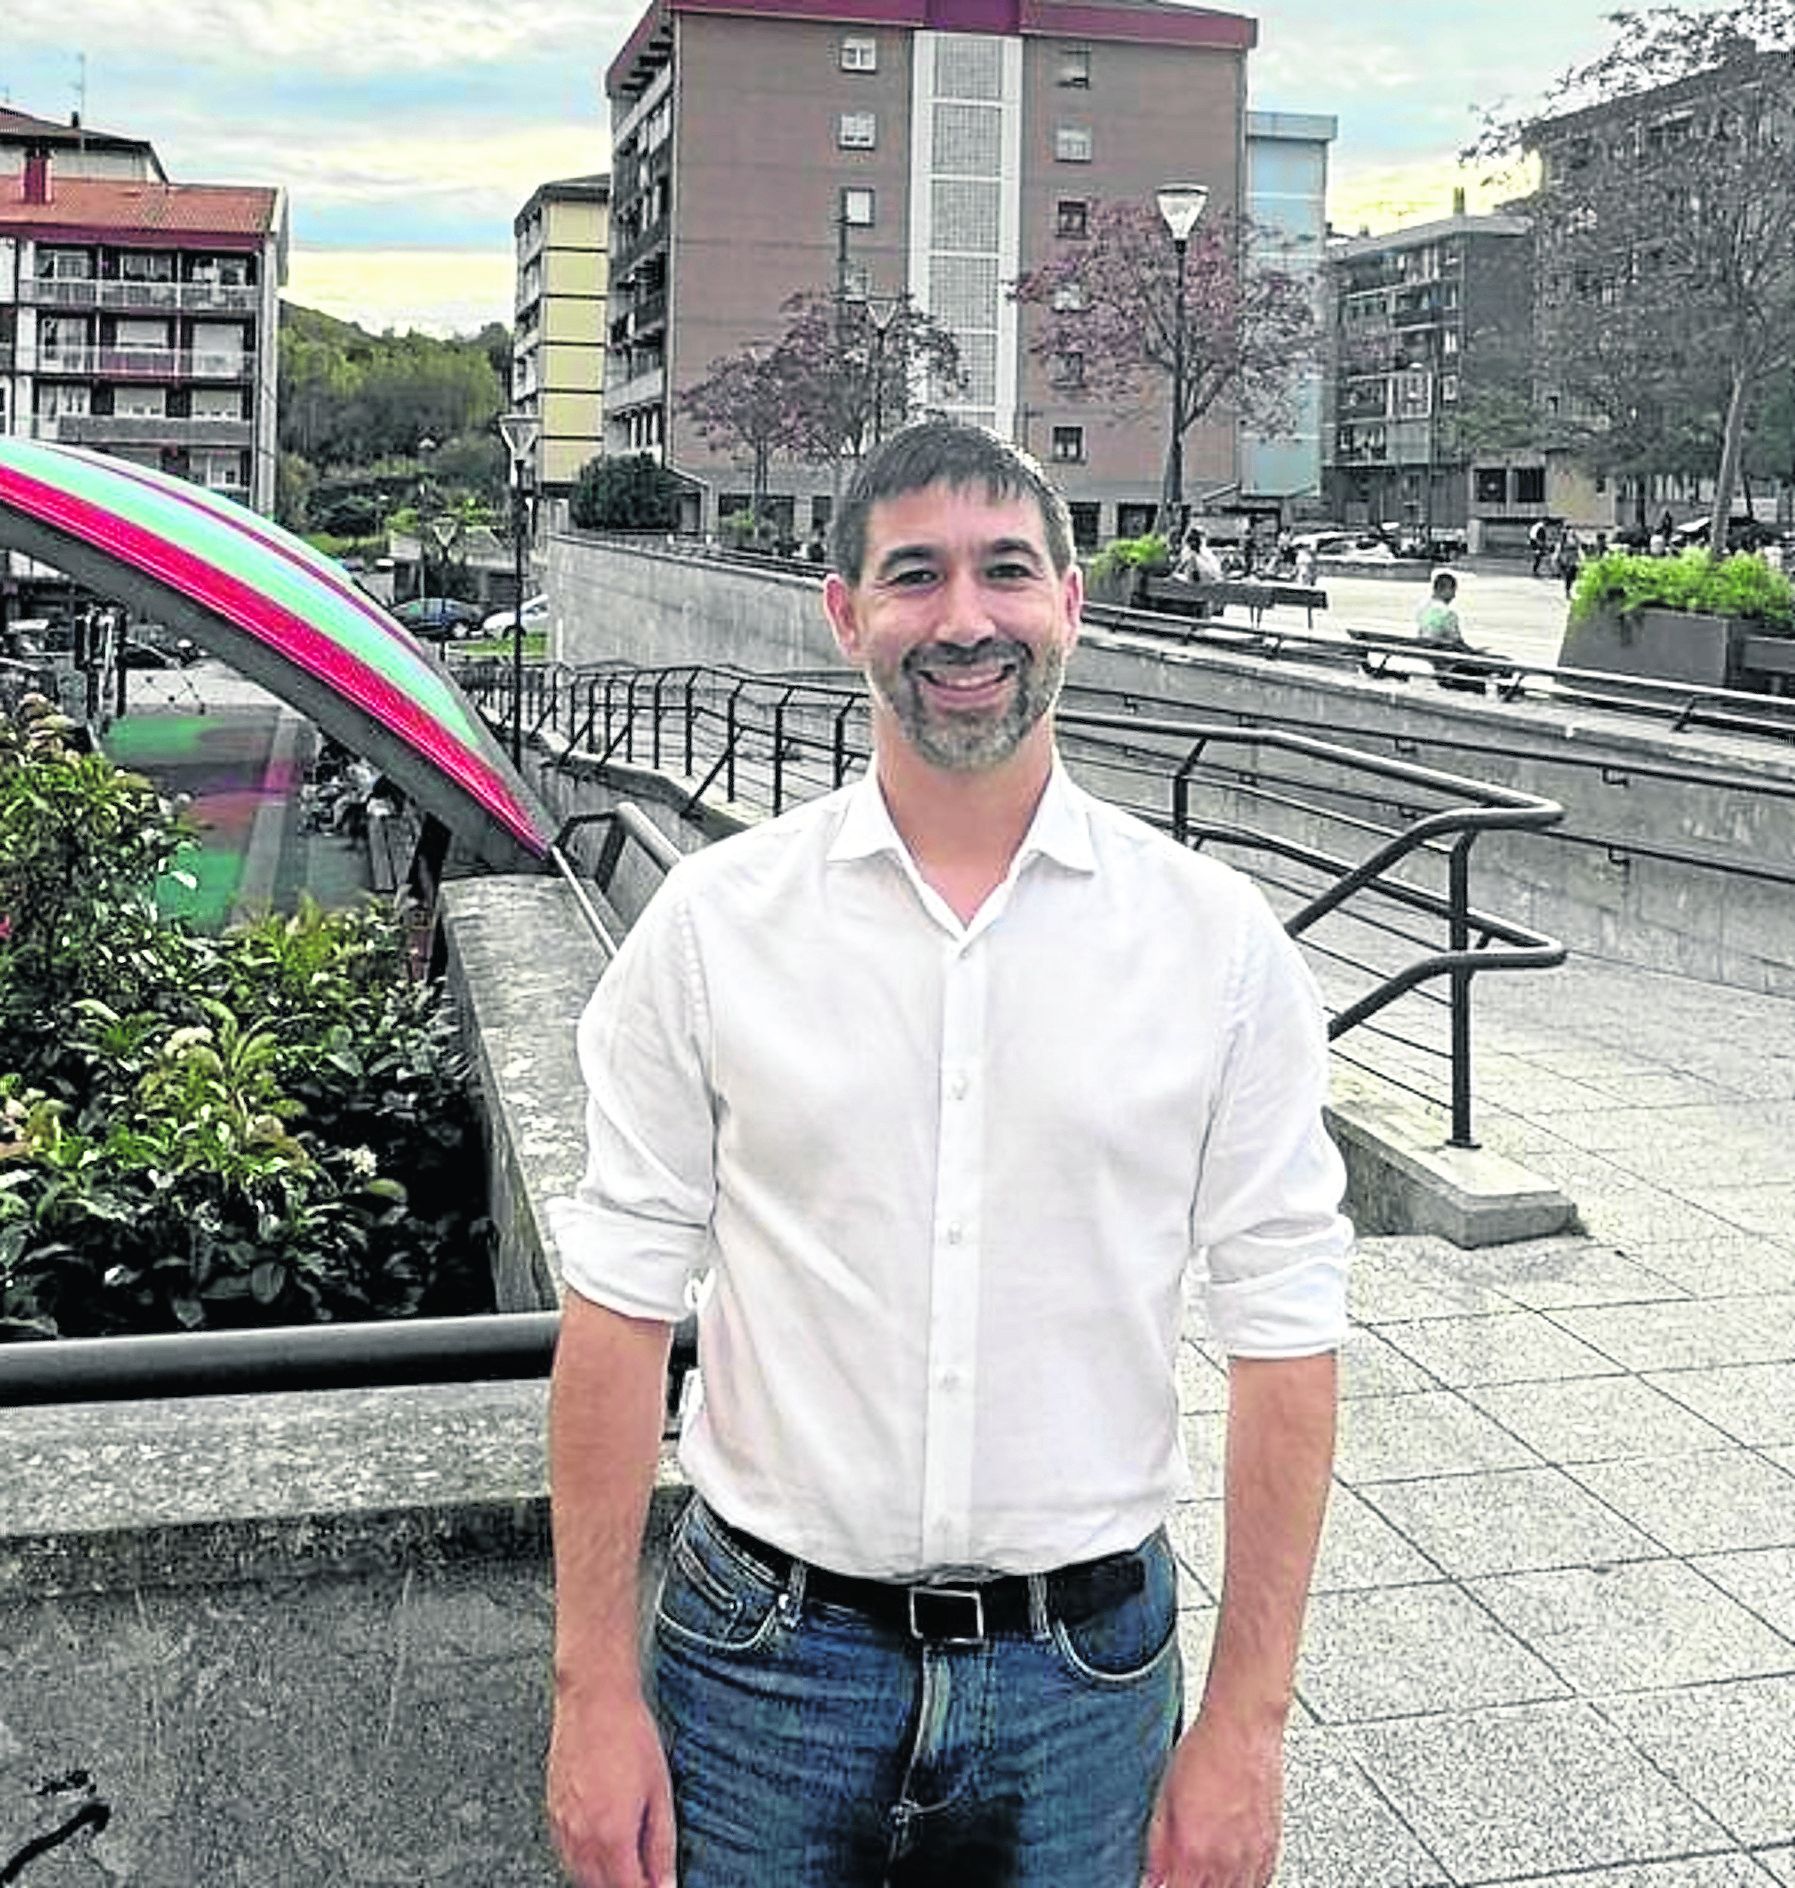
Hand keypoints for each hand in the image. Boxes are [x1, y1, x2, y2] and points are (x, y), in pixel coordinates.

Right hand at [547, 1686, 676, 1887]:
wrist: (594, 1698)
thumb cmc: (629, 1734)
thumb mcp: (661, 1791)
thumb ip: (662, 1845)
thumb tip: (667, 1882)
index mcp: (612, 1835)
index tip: (657, 1887)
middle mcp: (581, 1837)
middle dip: (624, 1886)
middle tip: (644, 1874)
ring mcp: (562, 1825)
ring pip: (579, 1875)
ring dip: (603, 1877)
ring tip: (626, 1859)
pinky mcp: (551, 1812)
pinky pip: (565, 1853)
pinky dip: (583, 1859)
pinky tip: (601, 1843)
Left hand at [1140, 1708, 1283, 1887]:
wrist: (1243, 1728)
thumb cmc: (1204, 1752)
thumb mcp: (1164, 1796)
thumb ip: (1157, 1845)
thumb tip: (1150, 1877)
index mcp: (1193, 1850)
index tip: (1161, 1884)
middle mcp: (1226, 1860)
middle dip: (1189, 1887)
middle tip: (1183, 1874)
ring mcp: (1252, 1856)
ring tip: (1204, 1874)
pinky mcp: (1272, 1846)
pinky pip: (1260, 1882)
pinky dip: (1245, 1884)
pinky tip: (1233, 1877)